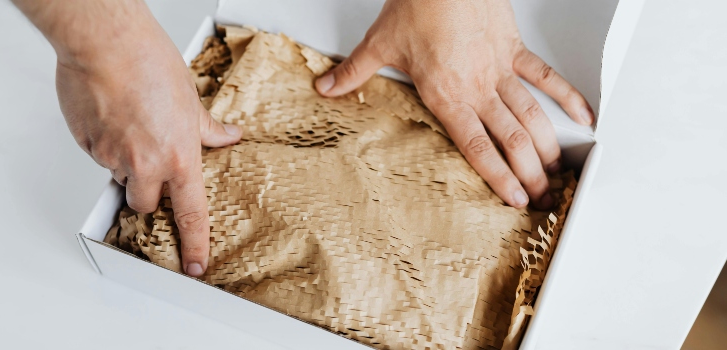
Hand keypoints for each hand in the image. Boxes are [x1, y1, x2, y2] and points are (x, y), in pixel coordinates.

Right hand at [13, 0, 240, 275]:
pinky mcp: (87, 145)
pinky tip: (111, 115)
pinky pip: (96, 155)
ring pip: (118, 177)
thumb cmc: (150, 64)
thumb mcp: (191, 100)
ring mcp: (112, 157)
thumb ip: (207, 128)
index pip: (191, 213)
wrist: (108, 43)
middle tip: (148, 162)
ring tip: (130, 124)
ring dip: (124, 162)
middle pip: (144, 204)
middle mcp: (146, 164)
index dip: (195, 243)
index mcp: (179, 158)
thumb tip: (228, 136)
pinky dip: (103, 142)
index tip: (195, 264)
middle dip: (146, 191)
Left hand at [315, 0, 592, 208]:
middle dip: (530, 173)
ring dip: (547, 146)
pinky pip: (545, 77)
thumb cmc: (418, 5)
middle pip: (511, 140)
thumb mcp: (379, 45)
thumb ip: (352, 73)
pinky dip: (567, 96)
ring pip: (532, 116)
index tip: (514, 198)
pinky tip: (582, 115)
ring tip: (558, 170)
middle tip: (541, 195)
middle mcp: (478, 88)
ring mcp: (500, 69)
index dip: (499, 177)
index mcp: (447, 96)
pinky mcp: (514, 48)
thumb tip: (326, 87)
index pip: (478, 148)